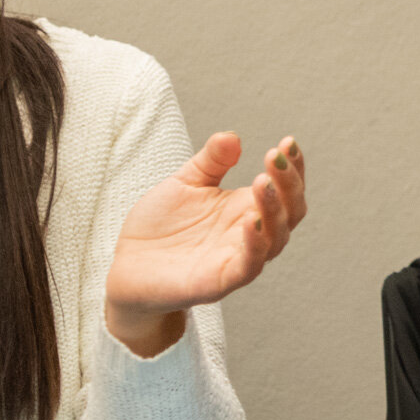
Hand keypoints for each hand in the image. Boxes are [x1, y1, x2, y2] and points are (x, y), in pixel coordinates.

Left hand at [104, 133, 307, 356]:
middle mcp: (250, 235)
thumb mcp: (187, 182)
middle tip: (273, 157)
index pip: (286, 189)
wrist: (127, 265)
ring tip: (262, 181)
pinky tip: (250, 220)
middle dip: (288, 183)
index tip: (287, 142)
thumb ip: (211, 160)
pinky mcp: (220, 282)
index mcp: (246, 209)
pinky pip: (248, 266)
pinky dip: (255, 244)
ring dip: (273, 209)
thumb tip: (232, 137)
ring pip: (275, 239)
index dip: (292, 167)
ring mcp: (238, 259)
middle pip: (290, 212)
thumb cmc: (161, 226)